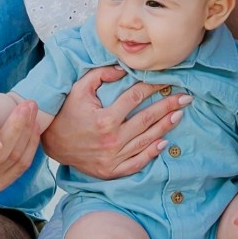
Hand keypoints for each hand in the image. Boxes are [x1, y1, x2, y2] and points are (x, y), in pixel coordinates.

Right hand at [39, 66, 190, 178]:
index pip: (136, 97)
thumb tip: (124, 68)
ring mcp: (113, 157)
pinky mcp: (112, 170)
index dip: (152, 86)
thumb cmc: (66, 113)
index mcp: (105, 119)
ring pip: (147, 140)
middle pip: (147, 119)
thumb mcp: (79, 89)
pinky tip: (165, 142)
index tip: (166, 80)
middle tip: (186, 97)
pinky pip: (138, 162)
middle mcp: (112, 140)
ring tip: (180, 114)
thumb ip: (100, 74)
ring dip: (166, 126)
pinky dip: (152, 153)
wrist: (52, 144)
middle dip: (168, 106)